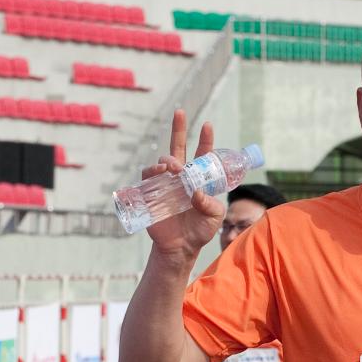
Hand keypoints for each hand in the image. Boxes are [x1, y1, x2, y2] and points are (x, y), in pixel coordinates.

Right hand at [142, 109, 225, 258]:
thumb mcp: (214, 217)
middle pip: (179, 148)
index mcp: (199, 180)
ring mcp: (166, 184)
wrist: (180, 248)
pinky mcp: (151, 194)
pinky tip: (159, 173)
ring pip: (163, 162)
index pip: (203, 155)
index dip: (205, 140)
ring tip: (172, 167)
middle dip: (179, 129)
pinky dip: (152, 172)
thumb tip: (195, 192)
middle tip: (180, 112)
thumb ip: (210, 204)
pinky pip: (148, 177)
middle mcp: (182, 178)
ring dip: (168, 160)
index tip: (208, 125)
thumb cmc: (200, 231)